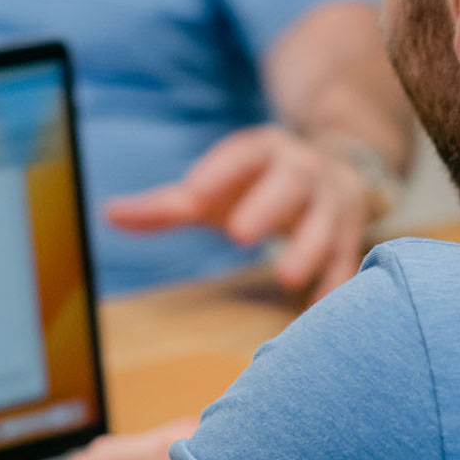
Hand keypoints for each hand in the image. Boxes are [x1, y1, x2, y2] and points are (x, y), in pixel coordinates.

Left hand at [104, 124, 378, 301]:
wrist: (333, 176)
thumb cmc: (256, 187)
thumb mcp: (215, 189)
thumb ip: (169, 204)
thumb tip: (110, 215)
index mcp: (265, 151)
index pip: (245, 151)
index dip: (221, 168)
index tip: (195, 192)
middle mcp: (304, 170)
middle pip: (291, 181)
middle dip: (268, 205)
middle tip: (238, 234)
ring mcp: (332, 202)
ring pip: (328, 221)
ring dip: (310, 247)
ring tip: (286, 278)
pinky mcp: (350, 235)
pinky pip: (348, 257)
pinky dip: (338, 281)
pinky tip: (322, 308)